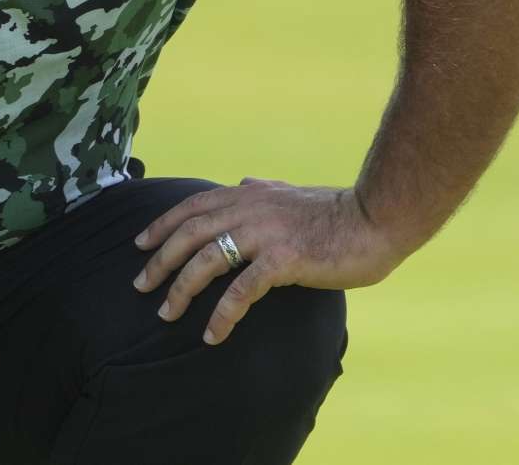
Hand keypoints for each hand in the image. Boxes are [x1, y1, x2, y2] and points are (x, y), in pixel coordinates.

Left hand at [132, 178, 404, 344]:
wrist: (379, 216)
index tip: (140, 243)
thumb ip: (263, 191)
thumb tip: (243, 184)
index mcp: (249, 194)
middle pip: (189, 234)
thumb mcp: (291, 193)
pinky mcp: (284, 259)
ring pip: (206, 261)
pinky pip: (242, 291)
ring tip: (166, 314)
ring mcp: (265, 233)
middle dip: (159, 261)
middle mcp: (250, 209)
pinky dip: (222, 314)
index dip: (162, 225)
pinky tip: (212, 335)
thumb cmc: (339, 211)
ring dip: (181, 289)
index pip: (193, 206)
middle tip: (140, 286)